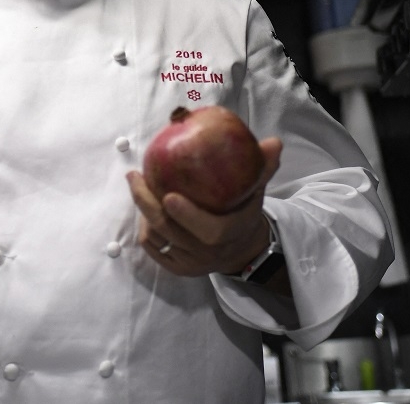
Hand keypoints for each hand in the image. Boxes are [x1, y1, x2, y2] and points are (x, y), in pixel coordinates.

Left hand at [127, 137, 281, 276]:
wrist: (240, 250)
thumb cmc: (243, 213)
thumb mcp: (256, 192)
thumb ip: (263, 168)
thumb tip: (274, 141)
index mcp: (228, 235)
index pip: (208, 231)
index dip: (187, 216)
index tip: (169, 195)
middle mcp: (207, 253)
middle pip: (169, 230)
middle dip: (146, 202)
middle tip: (135, 175)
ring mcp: (190, 263)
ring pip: (156, 237)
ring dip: (143, 210)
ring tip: (137, 183)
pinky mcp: (175, 268)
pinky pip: (152, 246)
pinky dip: (145, 227)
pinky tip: (143, 206)